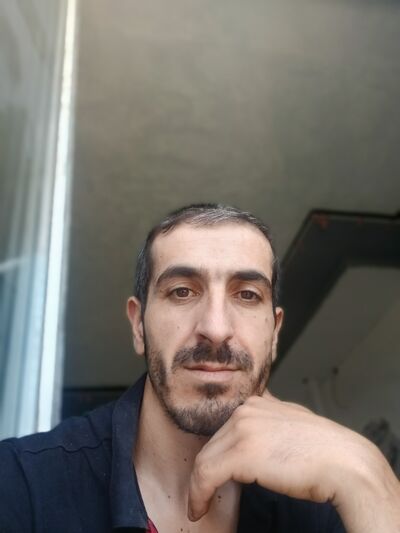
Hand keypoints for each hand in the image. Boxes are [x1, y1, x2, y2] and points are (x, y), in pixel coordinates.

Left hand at [187, 391, 399, 531]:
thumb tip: (257, 434)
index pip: (224, 429)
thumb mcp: (293, 422)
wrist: (345, 463)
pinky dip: (198, 494)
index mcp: (257, 403)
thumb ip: (271, 421)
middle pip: (212, 444)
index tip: (212, 474)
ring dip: (198, 486)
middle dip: (206, 471)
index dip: (216, 453)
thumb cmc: (324, 450)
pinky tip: (199, 508)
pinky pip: (206, 475)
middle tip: (203, 493)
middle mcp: (247, 410)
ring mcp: (243, 428)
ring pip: (205, 460)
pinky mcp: (241, 453)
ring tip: (199, 504)